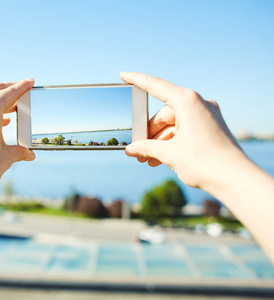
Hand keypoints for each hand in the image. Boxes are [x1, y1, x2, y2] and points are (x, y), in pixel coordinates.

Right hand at [121, 72, 246, 191]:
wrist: (236, 179)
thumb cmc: (205, 162)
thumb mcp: (169, 154)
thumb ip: (146, 147)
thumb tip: (130, 149)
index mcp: (188, 101)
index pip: (156, 86)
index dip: (137, 80)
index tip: (123, 75)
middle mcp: (198, 104)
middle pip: (164, 114)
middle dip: (148, 133)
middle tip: (135, 148)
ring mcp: (206, 116)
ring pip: (173, 125)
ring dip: (158, 142)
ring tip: (145, 159)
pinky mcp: (210, 128)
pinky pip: (184, 130)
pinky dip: (171, 143)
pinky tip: (158, 159)